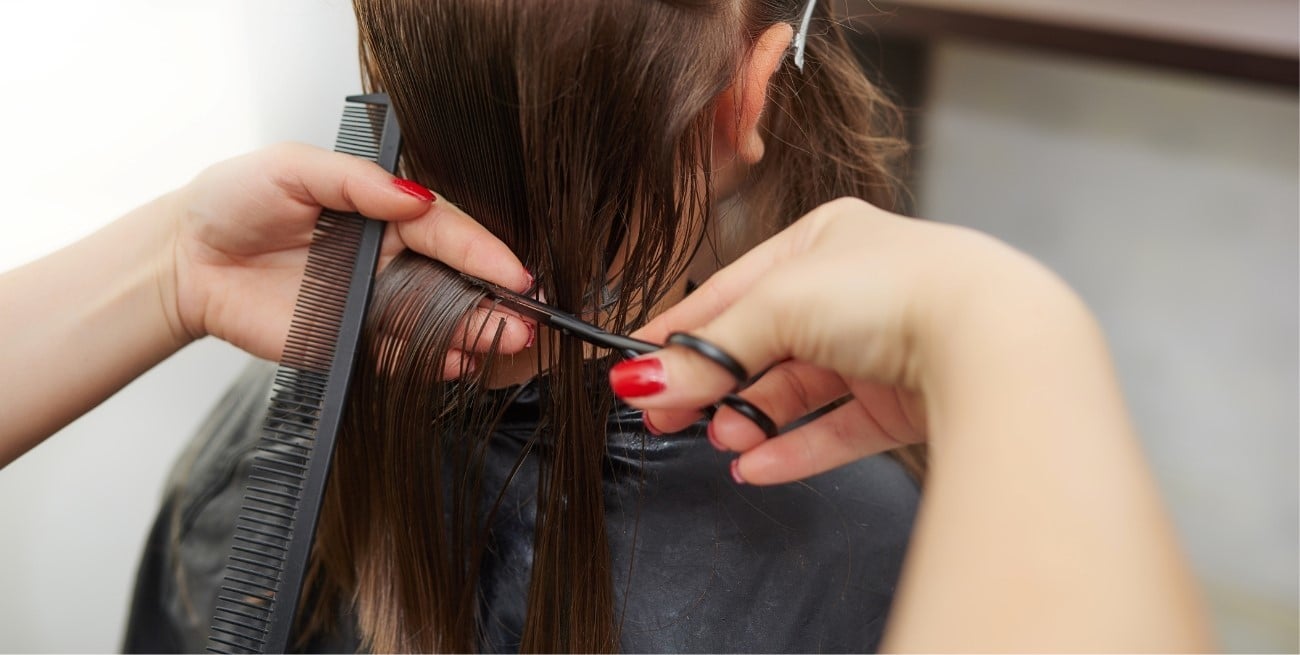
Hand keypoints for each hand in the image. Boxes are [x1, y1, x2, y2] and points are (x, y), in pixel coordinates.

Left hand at [163, 143, 533, 376]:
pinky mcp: (351, 342)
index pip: (447, 231)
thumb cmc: (234, 200)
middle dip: (494, 301)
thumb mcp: (292, 168)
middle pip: (455, 280)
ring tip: (503, 343)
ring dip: (474, 334)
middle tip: (524, 320)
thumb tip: (411, 196)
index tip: (514, 273)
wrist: (185, 259)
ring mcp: (374, 303)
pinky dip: (429, 362)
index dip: (484, 252)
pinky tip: (456, 364)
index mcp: (384, 212)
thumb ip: (354, 181)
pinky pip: (398, 355)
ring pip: (436, 321)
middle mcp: (389, 258)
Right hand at [615, 197, 1063, 484]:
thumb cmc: (898, 290)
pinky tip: (754, 468)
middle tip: (665, 418)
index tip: (635, 368)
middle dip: (713, 382)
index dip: (681, 330)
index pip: (732, 289)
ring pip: (797, 392)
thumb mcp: (781, 305)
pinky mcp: (905, 402)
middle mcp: (854, 291)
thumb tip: (642, 380)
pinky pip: (835, 430)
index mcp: (824, 241)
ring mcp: (882, 348)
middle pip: (762, 344)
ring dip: (752, 419)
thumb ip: (710, 348)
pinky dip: (793, 449)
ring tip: (721, 442)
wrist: (995, 342)